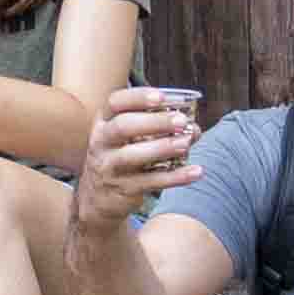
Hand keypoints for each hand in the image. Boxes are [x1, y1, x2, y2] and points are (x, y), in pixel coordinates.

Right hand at [75, 87, 199, 224]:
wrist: (98, 197)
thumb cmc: (120, 157)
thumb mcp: (128, 138)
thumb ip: (158, 128)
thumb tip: (194, 128)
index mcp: (104, 122)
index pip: (115, 102)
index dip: (138, 97)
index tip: (161, 96)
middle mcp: (102, 142)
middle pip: (123, 127)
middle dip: (154, 122)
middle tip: (181, 121)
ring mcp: (110, 166)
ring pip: (133, 156)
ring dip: (163, 148)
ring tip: (186, 143)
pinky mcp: (123, 188)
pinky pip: (151, 181)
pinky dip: (175, 177)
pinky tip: (195, 171)